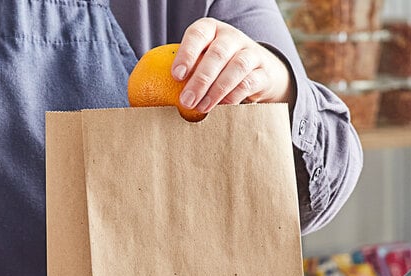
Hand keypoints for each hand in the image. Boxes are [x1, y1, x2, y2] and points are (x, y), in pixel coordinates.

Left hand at [172, 18, 295, 114]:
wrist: (258, 72)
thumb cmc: (218, 70)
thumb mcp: (201, 63)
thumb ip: (182, 74)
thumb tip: (147, 98)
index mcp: (212, 30)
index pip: (198, 34)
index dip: (186, 53)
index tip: (176, 76)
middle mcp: (232, 38)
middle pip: (218, 53)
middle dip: (201, 79)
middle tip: (186, 101)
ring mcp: (250, 53)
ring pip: (237, 67)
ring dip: (217, 90)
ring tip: (202, 108)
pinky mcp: (263, 73)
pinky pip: (249, 83)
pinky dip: (234, 96)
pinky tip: (222, 109)